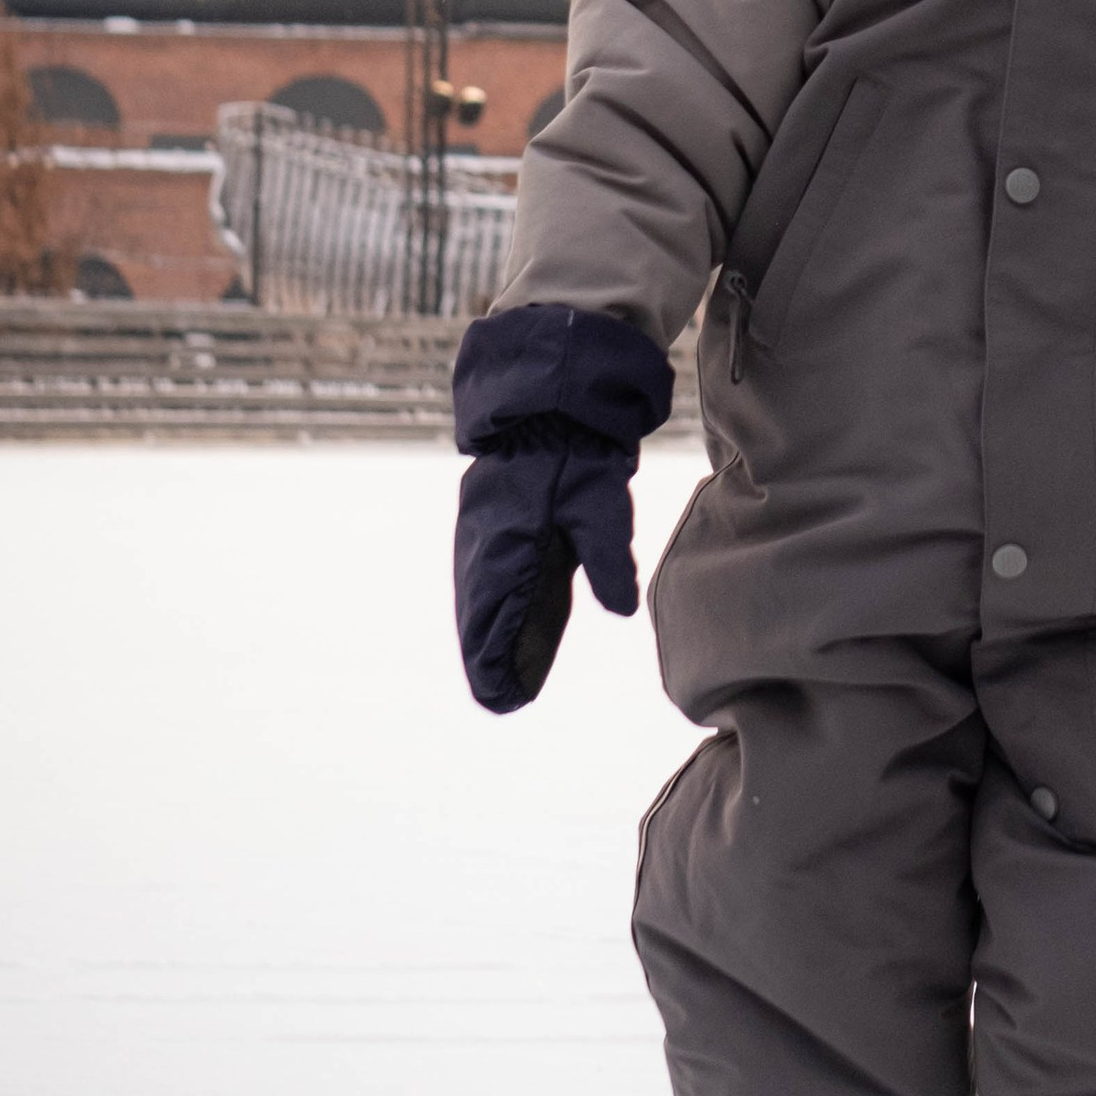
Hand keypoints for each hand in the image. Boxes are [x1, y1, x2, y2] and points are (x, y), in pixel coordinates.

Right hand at [453, 426, 640, 713]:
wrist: (549, 395)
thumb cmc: (577, 449)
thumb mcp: (600, 502)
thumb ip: (609, 558)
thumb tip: (620, 610)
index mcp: (504, 545)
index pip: (490, 621)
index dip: (494, 664)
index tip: (504, 700)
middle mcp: (482, 542)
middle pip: (476, 615)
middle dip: (488, 658)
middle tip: (503, 698)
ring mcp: (481, 529)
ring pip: (478, 594)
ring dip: (487, 631)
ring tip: (502, 671)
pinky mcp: (489, 516)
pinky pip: (484, 571)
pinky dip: (490, 603)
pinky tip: (506, 618)